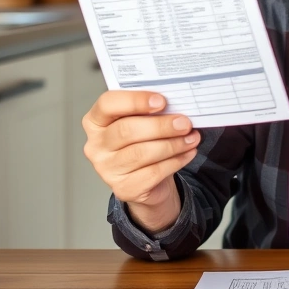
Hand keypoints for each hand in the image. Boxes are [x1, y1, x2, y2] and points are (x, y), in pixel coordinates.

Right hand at [82, 91, 200, 232]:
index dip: (135, 101)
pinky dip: (176, 161)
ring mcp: (107, 169)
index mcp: (96, 121)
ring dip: (172, 144)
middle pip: (126, 130)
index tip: (161, 101)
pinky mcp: (123, 188)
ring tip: (192, 138)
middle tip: (184, 123)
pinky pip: (153, 173)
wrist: (148, 181)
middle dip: (160, 126)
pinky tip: (188, 153)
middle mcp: (96, 146)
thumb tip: (177, 104)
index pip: (107, 104)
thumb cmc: (144, 142)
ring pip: (141, 153)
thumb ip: (151, 111)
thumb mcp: (143, 122)